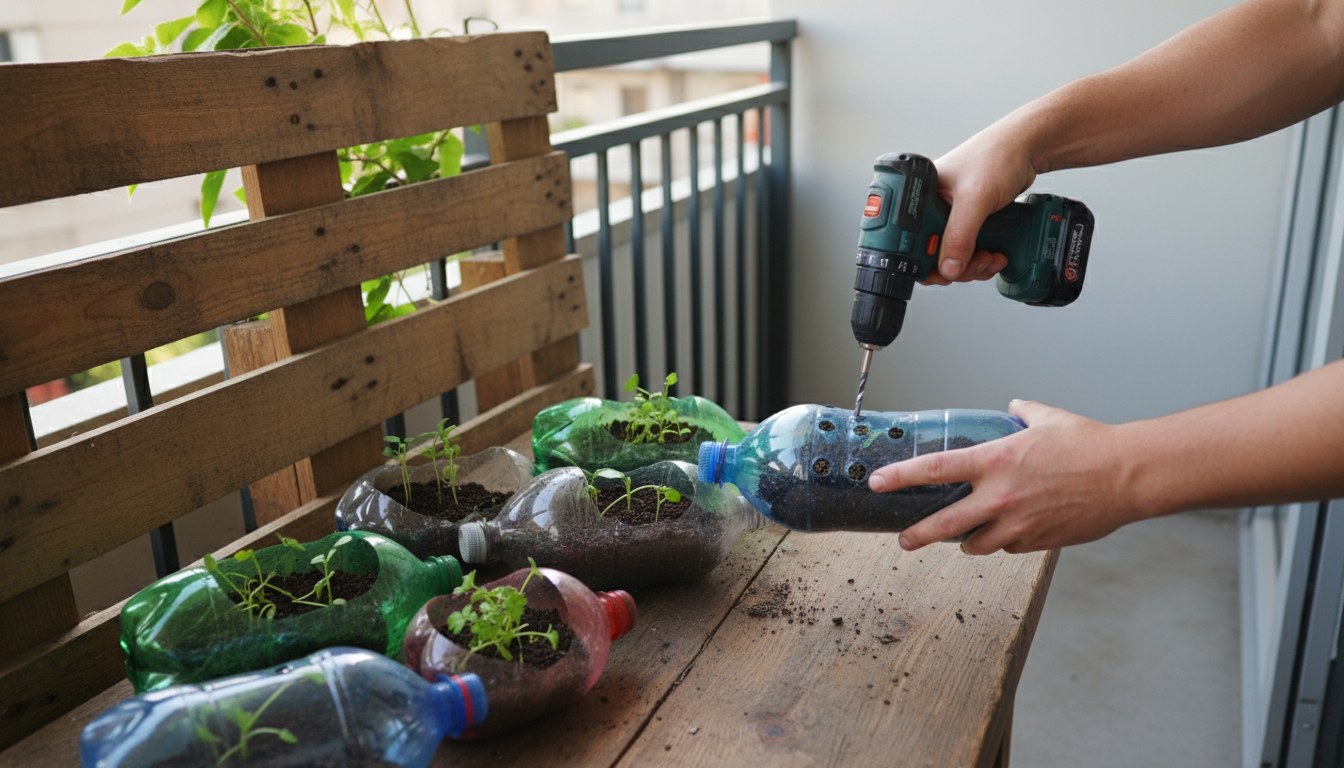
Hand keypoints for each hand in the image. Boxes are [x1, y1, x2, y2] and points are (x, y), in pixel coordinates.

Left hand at [866, 399, 1150, 553]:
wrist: (1127, 476)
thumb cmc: (1090, 445)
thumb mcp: (1047, 418)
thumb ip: (1022, 412)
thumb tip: (1012, 407)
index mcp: (995, 461)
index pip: (934, 469)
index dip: (900, 477)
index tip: (877, 483)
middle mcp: (1000, 497)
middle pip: (943, 524)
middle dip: (918, 535)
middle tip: (904, 538)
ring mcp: (1018, 524)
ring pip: (975, 544)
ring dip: (966, 540)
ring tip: (962, 535)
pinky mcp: (1037, 542)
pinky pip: (1008, 547)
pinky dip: (1003, 542)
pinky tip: (1007, 532)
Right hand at [924, 125, 1040, 284]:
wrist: (1026, 150)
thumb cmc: (995, 156)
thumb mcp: (974, 199)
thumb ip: (959, 236)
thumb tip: (948, 267)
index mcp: (920, 197)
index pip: (909, 241)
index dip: (924, 261)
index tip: (944, 271)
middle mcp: (932, 208)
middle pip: (931, 255)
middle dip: (955, 266)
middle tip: (972, 264)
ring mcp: (951, 217)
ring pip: (952, 256)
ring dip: (972, 265)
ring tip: (988, 258)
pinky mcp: (969, 223)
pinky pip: (968, 251)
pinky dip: (981, 259)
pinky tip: (993, 255)